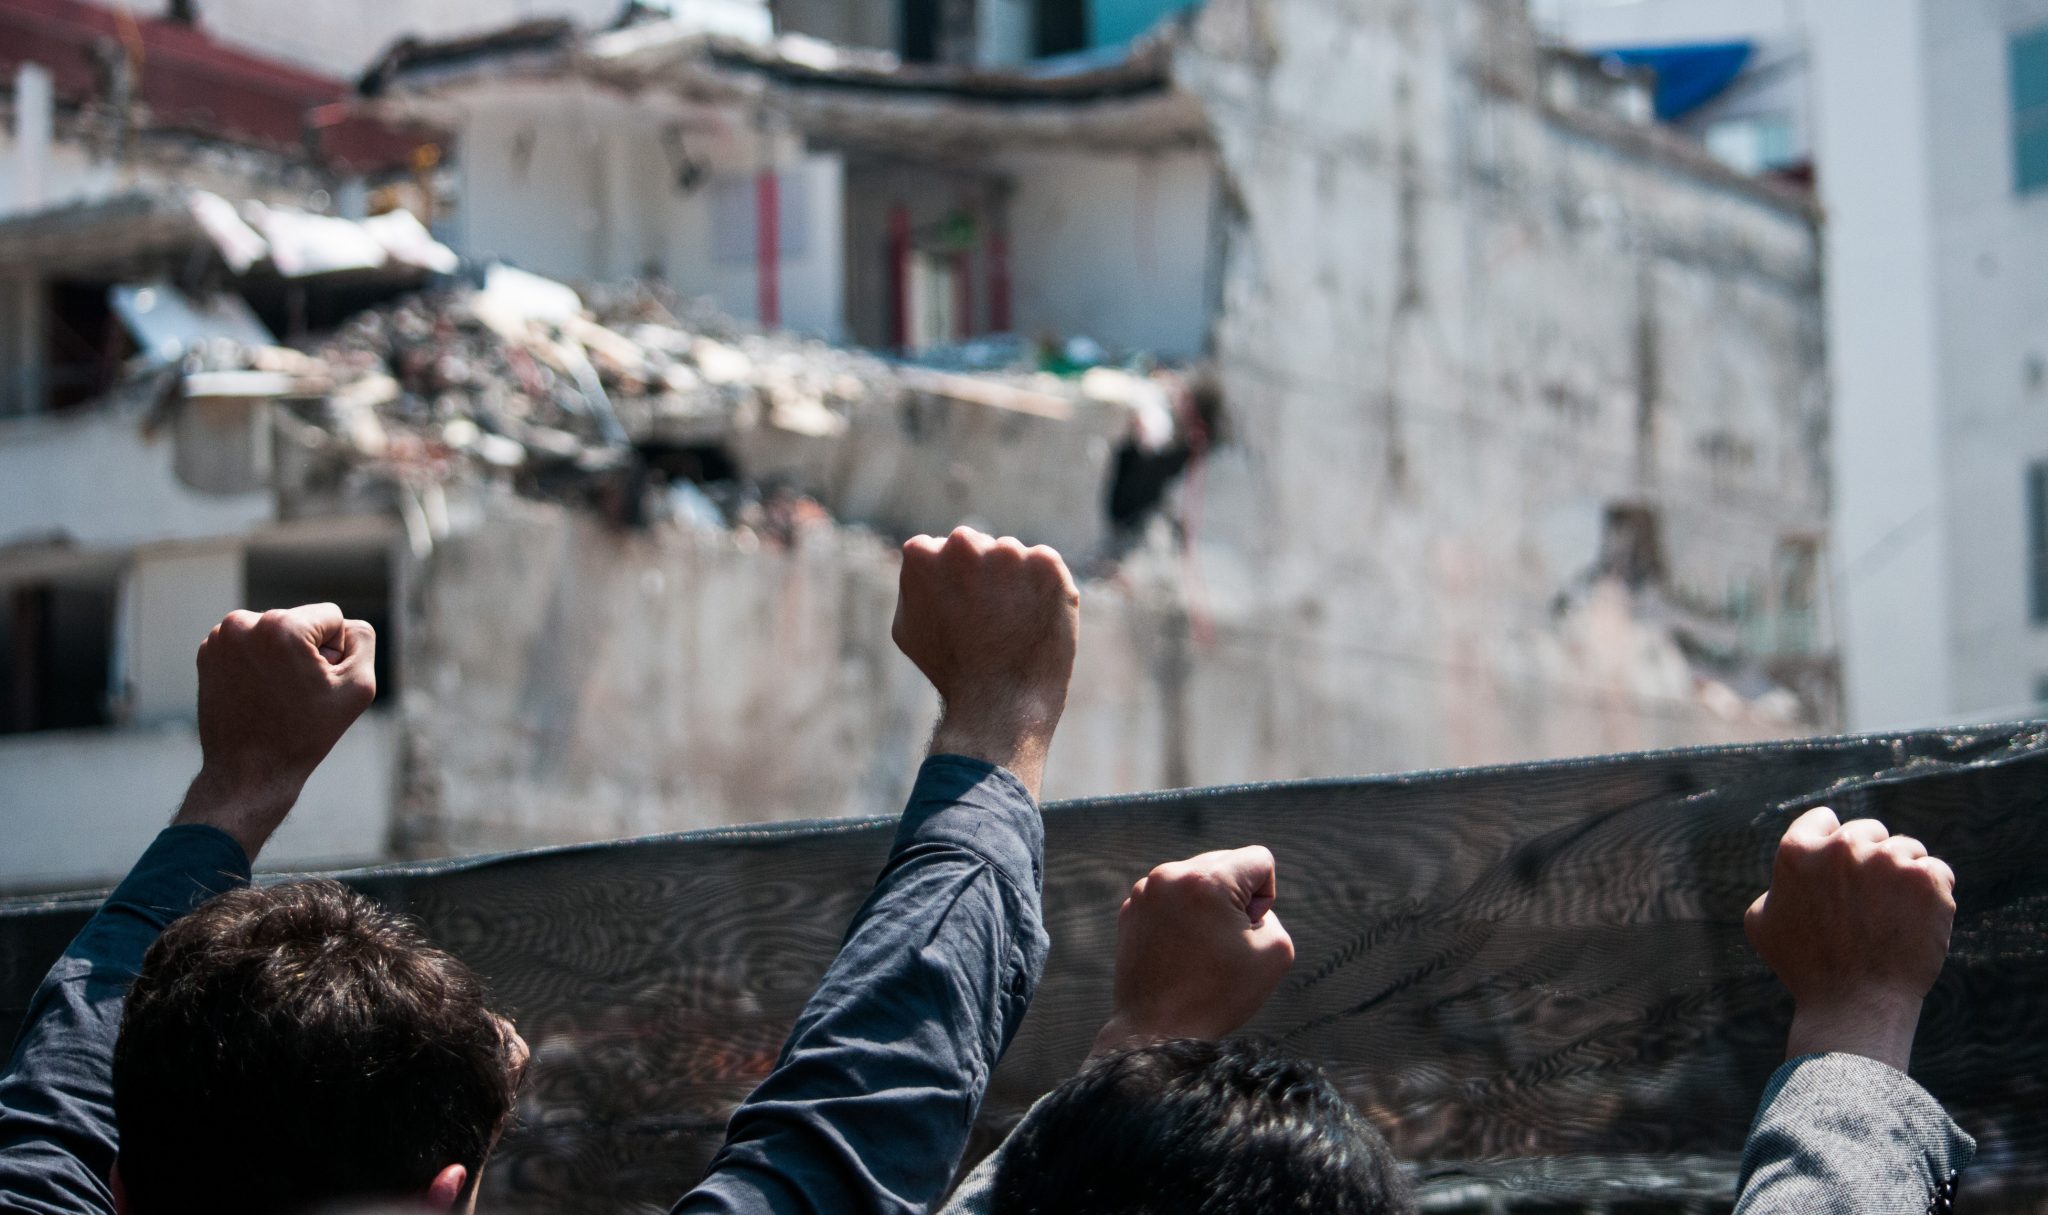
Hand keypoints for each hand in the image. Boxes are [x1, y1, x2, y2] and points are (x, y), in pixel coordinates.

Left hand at [172, 604, 377, 859]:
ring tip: (276, 695)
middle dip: (306, 652)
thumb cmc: (306, 733)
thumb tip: (344, 626)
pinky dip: (259, 663)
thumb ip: (363, 640)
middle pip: (300, 621)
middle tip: (296, 694)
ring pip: (275, 632)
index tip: (317, 685)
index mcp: (281, 626)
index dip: (335, 653)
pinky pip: (251, 644)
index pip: (331, 617)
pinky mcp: (208, 653)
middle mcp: (243, 623)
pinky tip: (258, 693)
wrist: (249, 772)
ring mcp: (219, 638)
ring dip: (282, 657)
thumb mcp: (358, 687)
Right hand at [893, 526, 1078, 796]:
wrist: (999, 702)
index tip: (962, 611)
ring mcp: (1007, 552)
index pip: (941, 549)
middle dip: (985, 575)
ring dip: (1016, 582)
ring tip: (1012, 627)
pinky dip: (1046, 590)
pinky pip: (1046, 566)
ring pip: (1013, 557)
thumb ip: (913, 584)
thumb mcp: (907, 626)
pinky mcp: (1046, 563)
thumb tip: (922, 559)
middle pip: (979, 547)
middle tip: (989, 620)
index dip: (954, 583)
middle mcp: (963, 544)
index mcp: (922, 554)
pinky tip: (1035, 622)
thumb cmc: (949, 671)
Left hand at [1092, 845, 1295, 1054]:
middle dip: (1235, 898)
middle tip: (1224, 942)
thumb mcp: (1276, 952)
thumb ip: (1271, 914)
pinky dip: (1182, 918)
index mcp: (1206, 879)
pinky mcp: (1130, 911)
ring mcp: (1145, 892)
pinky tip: (1181, 952)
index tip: (1247, 930)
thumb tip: (1242, 905)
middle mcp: (1170, 875)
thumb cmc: (1218, 995)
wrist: (1158, 1031)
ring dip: (1208, 906)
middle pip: (1226, 864)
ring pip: (1197, 880)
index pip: (1259, 860)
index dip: (1266, 898)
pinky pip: (1172, 899)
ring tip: (1201, 949)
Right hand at [1745, 806, 1955, 1072]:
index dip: (1830, 843)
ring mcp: (1888, 861)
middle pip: (1868, 830)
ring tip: (1894, 916)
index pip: (1823, 819)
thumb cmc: (1805, 969)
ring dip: (1903, 875)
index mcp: (1797, 851)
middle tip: (1870, 900)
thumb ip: (1775, 885)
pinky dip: (1933, 893)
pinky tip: (1918, 921)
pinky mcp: (1926, 879)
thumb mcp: (1761, 922)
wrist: (1857, 1005)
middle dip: (1871, 858)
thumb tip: (1791, 873)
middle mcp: (1842, 847)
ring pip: (1906, 848)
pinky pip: (1937, 870)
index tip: (1839, 871)